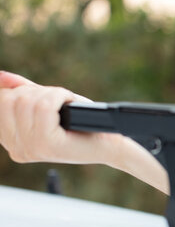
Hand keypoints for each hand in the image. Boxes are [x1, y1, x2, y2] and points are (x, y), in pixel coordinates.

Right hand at [0, 71, 168, 192]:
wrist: (111, 144)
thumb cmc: (83, 125)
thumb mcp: (49, 106)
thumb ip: (23, 93)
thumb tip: (1, 77)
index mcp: (13, 142)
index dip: (17, 92)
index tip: (39, 95)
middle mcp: (17, 149)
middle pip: (8, 101)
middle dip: (35, 92)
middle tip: (58, 100)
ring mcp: (31, 149)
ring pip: (26, 102)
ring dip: (50, 94)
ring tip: (65, 103)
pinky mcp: (47, 145)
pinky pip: (44, 107)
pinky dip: (59, 97)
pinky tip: (69, 103)